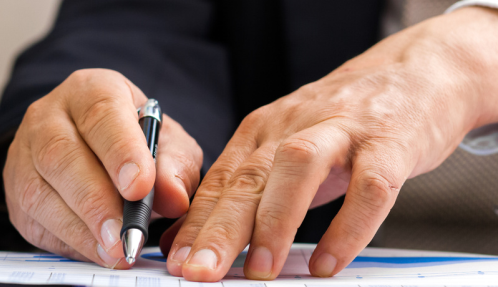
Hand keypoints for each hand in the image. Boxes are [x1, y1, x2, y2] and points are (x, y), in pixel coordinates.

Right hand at [4, 69, 202, 267]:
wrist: (91, 148)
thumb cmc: (132, 142)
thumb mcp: (166, 142)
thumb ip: (174, 165)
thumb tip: (173, 197)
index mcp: (89, 91)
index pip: (100, 114)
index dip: (120, 151)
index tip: (140, 187)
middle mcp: (47, 117)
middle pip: (60, 155)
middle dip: (95, 200)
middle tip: (125, 233)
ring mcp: (24, 155)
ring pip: (39, 192)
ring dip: (80, 228)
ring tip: (116, 251)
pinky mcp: (15, 192)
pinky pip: (34, 220)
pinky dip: (68, 242)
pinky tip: (97, 252)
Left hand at [162, 7, 497, 280]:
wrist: (418, 71)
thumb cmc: (344, 122)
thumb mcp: (284, 149)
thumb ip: (243, 191)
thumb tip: (186, 238)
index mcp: (260, 131)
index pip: (217, 181)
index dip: (193, 224)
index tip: (174, 262)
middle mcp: (292, 126)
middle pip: (246, 177)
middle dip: (218, 228)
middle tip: (199, 271)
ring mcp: (341, 130)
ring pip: (296, 169)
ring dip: (274, 222)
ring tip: (260, 271)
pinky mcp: (390, 141)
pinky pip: (369, 186)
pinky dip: (348, 227)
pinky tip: (328, 262)